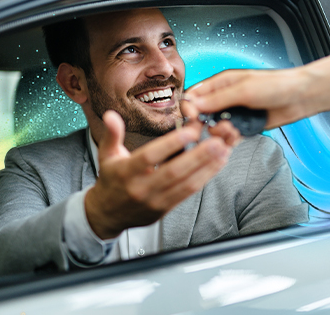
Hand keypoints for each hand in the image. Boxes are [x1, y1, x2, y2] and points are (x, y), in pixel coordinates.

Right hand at [83, 110, 235, 239]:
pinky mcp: (165, 209)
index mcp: (126, 172)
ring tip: (223, 150)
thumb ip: (112, 134)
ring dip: (207, 167)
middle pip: (174, 172)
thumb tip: (111, 115)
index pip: (150, 157)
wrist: (108, 214)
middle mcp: (141, 188)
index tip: (190, 130)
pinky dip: (204, 178)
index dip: (171, 144)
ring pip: (185, 184)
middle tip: (217, 140)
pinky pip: (188, 193)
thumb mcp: (106, 155)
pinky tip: (216, 165)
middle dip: (198, 156)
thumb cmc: (111, 180)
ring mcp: (155, 201)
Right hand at [184, 54, 329, 128]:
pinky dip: (229, 140)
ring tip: (232, 131)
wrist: (302, 97)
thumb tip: (192, 104)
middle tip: (213, 129)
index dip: (190, 108)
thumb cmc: (277, 85)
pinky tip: (236, 138)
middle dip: (204, 124)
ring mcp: (235, 113)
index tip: (193, 118)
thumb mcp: (244, 90)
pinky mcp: (245, 126)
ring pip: (215, 128)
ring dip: (219, 133)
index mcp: (221, 83)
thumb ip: (217, 98)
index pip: (194, 96)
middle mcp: (225, 98)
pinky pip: (229, 136)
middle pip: (201, 114)